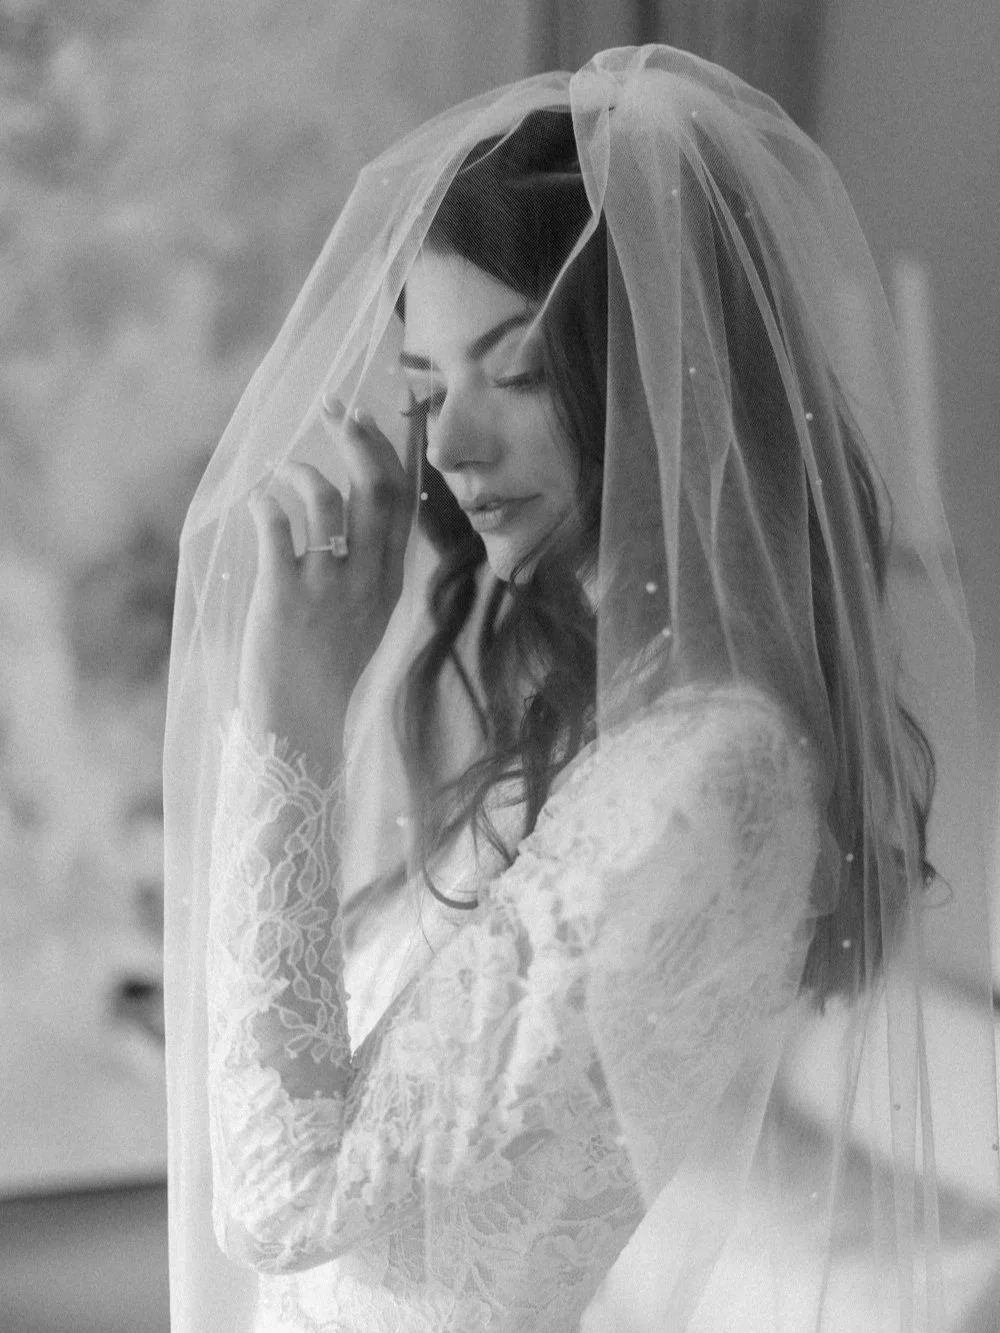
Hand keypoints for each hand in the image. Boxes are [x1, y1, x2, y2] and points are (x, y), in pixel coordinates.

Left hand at [240, 397, 411, 772]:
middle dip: (358, 437)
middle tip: (335, 407)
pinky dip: (266, 502)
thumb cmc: (325, 678)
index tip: (385, 414)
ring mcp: (328, 586)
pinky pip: (277, 526)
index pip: (405, 502)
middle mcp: (367, 579)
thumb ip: (366, 576)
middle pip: (375, 488)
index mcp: (390, 583)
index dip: (396, 451)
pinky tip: (257, 503)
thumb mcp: (363, 623)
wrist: (301, 732)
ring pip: (326, 499)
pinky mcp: (285, 595)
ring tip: (281, 470)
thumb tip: (348, 525)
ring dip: (301, 470)